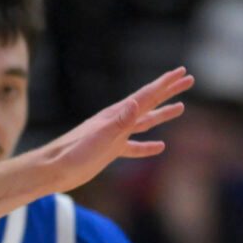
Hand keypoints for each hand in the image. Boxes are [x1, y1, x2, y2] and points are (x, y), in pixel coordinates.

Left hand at [25, 67, 194, 194]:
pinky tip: (160, 146)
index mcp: (117, 114)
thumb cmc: (74, 153)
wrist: (53, 169)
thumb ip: (120, 120)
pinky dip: (147, 146)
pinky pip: (133, 146)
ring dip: (162, 114)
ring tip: (181, 108)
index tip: (182, 72)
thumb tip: (138, 102)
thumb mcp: (100, 136)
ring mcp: (114, 135)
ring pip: (144, 122)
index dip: (165, 84)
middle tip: (188, 79)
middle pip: (149, 102)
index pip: (146, 95)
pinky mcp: (109, 150)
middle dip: (169, 91)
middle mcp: (117, 121)